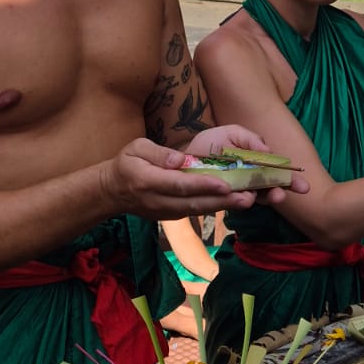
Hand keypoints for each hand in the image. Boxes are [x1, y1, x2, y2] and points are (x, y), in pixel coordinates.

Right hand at [102, 137, 266, 219]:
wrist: (113, 192)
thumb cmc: (126, 164)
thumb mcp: (135, 148)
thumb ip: (158, 153)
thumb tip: (180, 160)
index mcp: (148, 181)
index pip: (180, 184)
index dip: (203, 185)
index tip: (225, 184)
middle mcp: (160, 201)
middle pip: (195, 202)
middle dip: (224, 201)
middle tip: (249, 196)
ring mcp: (167, 212)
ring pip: (199, 209)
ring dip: (225, 206)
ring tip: (250, 200)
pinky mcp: (174, 215)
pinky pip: (197, 211)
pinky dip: (217, 207)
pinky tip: (236, 202)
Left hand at [185, 124, 308, 201]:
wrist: (181, 157)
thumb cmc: (209, 145)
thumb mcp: (232, 133)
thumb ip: (250, 139)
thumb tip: (267, 150)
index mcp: (255, 166)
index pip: (276, 174)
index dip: (290, 180)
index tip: (304, 187)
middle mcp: (249, 182)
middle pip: (270, 190)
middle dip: (279, 193)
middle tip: (282, 195)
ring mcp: (236, 193)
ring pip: (255, 199)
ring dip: (262, 198)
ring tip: (267, 196)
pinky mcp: (221, 201)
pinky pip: (233, 203)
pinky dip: (241, 201)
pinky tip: (246, 198)